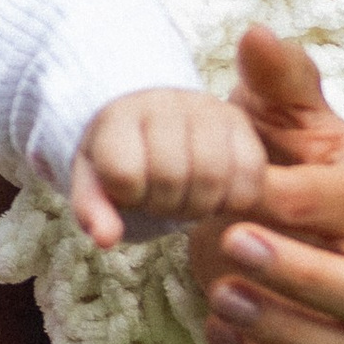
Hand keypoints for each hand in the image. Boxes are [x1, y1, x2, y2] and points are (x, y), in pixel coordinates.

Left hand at [70, 86, 267, 247]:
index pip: (124, 173)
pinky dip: (233, 199)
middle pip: (171, 178)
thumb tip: (106, 240)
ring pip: (214, 177)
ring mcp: (207, 108)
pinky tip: (214, 194)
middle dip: (164, 205)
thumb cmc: (122, 158)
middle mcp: (164, 103)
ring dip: (199, 205)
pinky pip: (250, 175)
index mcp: (118, 116)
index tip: (127, 190)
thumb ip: (93, 210)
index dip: (127, 198)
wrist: (154, 121)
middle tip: (160, 201)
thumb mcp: (94, 182)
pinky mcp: (240, 121)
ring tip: (185, 198)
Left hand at [188, 26, 343, 343]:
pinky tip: (216, 336)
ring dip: (289, 336)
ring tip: (220, 299)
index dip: (300, 197)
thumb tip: (257, 34)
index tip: (238, 185)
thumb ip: (274, 80)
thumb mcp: (273, 115)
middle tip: (231, 245)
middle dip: (305, 277)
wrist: (251, 216)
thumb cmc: (273, 159)